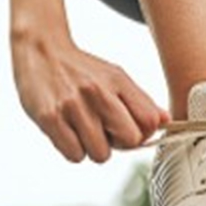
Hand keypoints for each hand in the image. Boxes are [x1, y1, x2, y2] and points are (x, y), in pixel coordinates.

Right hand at [12, 32, 167, 163]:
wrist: (39, 50)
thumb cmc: (79, 69)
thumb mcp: (113, 76)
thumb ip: (140, 101)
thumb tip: (165, 121)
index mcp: (117, 81)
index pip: (149, 122)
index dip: (141, 133)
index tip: (125, 129)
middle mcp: (98, 92)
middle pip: (129, 140)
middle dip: (117, 143)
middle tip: (101, 130)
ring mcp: (73, 105)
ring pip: (100, 154)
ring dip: (91, 147)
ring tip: (80, 128)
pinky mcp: (50, 118)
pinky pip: (74, 155)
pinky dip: (71, 149)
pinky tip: (66, 130)